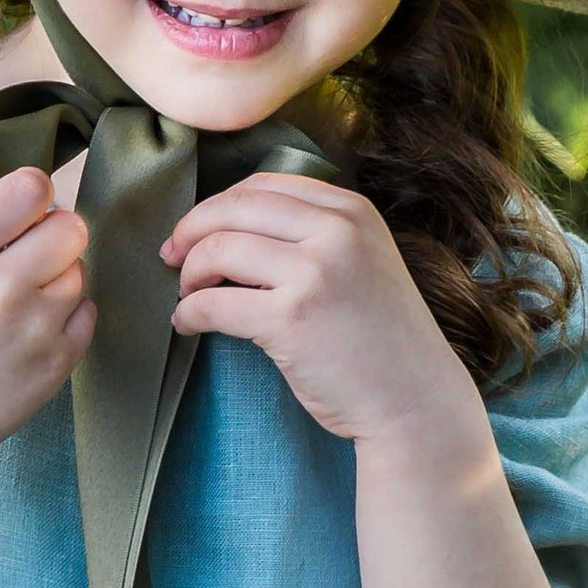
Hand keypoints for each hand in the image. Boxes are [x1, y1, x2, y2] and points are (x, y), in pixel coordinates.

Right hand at [0, 166, 93, 488]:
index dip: (33, 195)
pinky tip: (32, 330)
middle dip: (54, 235)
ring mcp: (32, 330)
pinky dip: (67, 316)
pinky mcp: (54, 367)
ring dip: (58, 278)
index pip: (28, 189)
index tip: (25, 211)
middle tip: (30, 257)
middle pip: (69, 228)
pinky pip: (87, 314)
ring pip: (79, 272)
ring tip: (21, 303)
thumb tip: (33, 208)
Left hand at [163, 174, 478, 450]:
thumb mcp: (365, 261)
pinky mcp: (291, 319)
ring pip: (217, 249)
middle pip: (233, 208)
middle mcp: (337, 231)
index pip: (263, 185)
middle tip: (172, 257)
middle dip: (190, 230)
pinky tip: (187, 325)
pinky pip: (214, 303)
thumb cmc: (382, 340)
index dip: (217, 205)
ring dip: (188, 274)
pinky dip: (188, 313)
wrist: (415, 401)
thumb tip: (233, 224)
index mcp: (352, 211)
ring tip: (187, 296)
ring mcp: (315, 273)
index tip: (195, 230)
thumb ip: (317, 234)